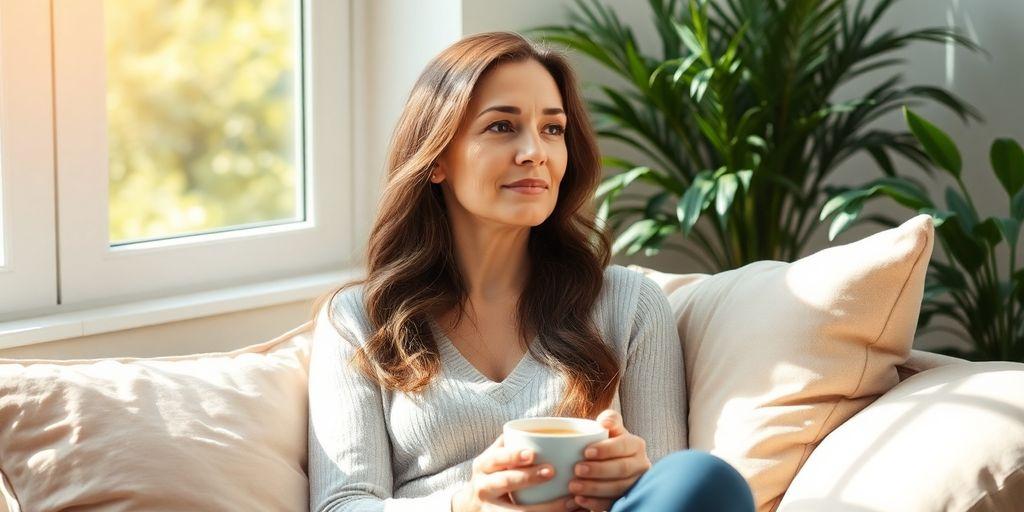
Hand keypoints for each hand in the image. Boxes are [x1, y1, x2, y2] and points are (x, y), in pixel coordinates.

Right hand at [453, 433, 585, 511]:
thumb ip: (510, 444)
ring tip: (571, 501)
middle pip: (504, 482)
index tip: (532, 453)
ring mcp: (489, 509)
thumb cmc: (492, 476)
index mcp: (483, 466)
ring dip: (546, 508)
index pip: (495, 458)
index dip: (512, 456)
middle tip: (552, 471)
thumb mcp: (493, 460)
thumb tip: (540, 425)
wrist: (471, 507)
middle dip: (528, 477)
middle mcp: (483, 487)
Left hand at [568, 410, 650, 511]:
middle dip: (599, 470)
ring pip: (618, 488)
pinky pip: (612, 503)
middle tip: (577, 469)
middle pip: (622, 469)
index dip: (606, 449)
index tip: (586, 452)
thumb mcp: (609, 427)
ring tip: (573, 486)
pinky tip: (580, 500)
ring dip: (594, 488)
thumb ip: (610, 419)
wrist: (608, 462)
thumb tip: (604, 422)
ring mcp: (634, 484)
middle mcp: (640, 465)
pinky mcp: (626, 499)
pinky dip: (595, 503)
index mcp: (636, 445)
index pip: (624, 446)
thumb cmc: (606, 441)